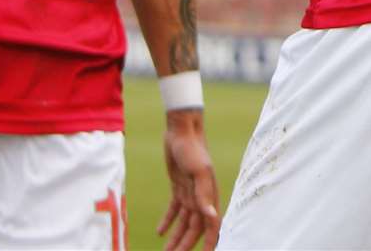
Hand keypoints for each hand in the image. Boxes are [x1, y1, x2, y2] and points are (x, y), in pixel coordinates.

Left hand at [159, 109, 219, 250]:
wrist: (182, 130)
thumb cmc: (193, 148)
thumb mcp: (199, 170)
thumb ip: (204, 193)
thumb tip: (211, 215)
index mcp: (209, 195)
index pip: (211, 225)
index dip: (208, 242)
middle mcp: (201, 197)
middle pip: (194, 228)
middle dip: (186, 245)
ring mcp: (190, 192)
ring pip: (183, 222)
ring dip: (176, 237)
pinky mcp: (179, 187)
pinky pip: (174, 209)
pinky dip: (168, 221)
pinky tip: (159, 231)